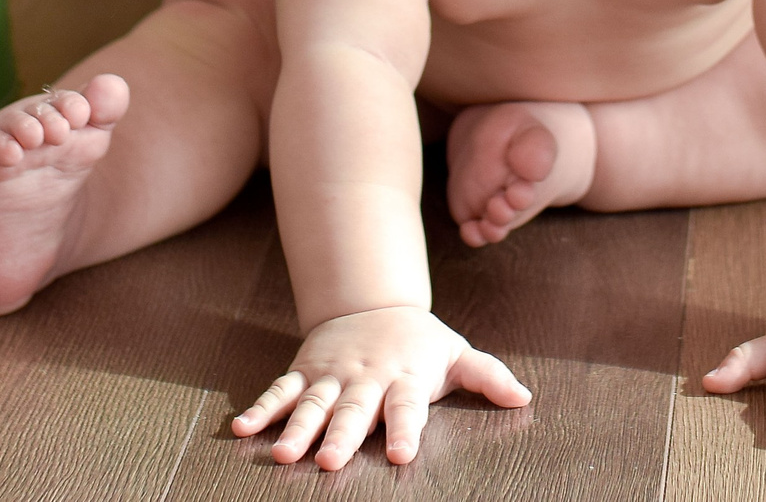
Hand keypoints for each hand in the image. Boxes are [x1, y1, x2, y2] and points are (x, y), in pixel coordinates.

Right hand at [231, 306, 529, 468]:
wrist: (372, 303)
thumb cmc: (420, 342)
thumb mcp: (456, 354)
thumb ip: (487, 376)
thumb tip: (524, 397)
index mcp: (404, 378)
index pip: (406, 407)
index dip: (404, 429)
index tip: (402, 455)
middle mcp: (365, 378)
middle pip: (353, 410)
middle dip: (343, 437)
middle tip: (330, 463)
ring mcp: (331, 375)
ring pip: (313, 404)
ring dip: (296, 429)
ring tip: (283, 455)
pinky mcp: (305, 371)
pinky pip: (280, 391)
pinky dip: (261, 409)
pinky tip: (241, 430)